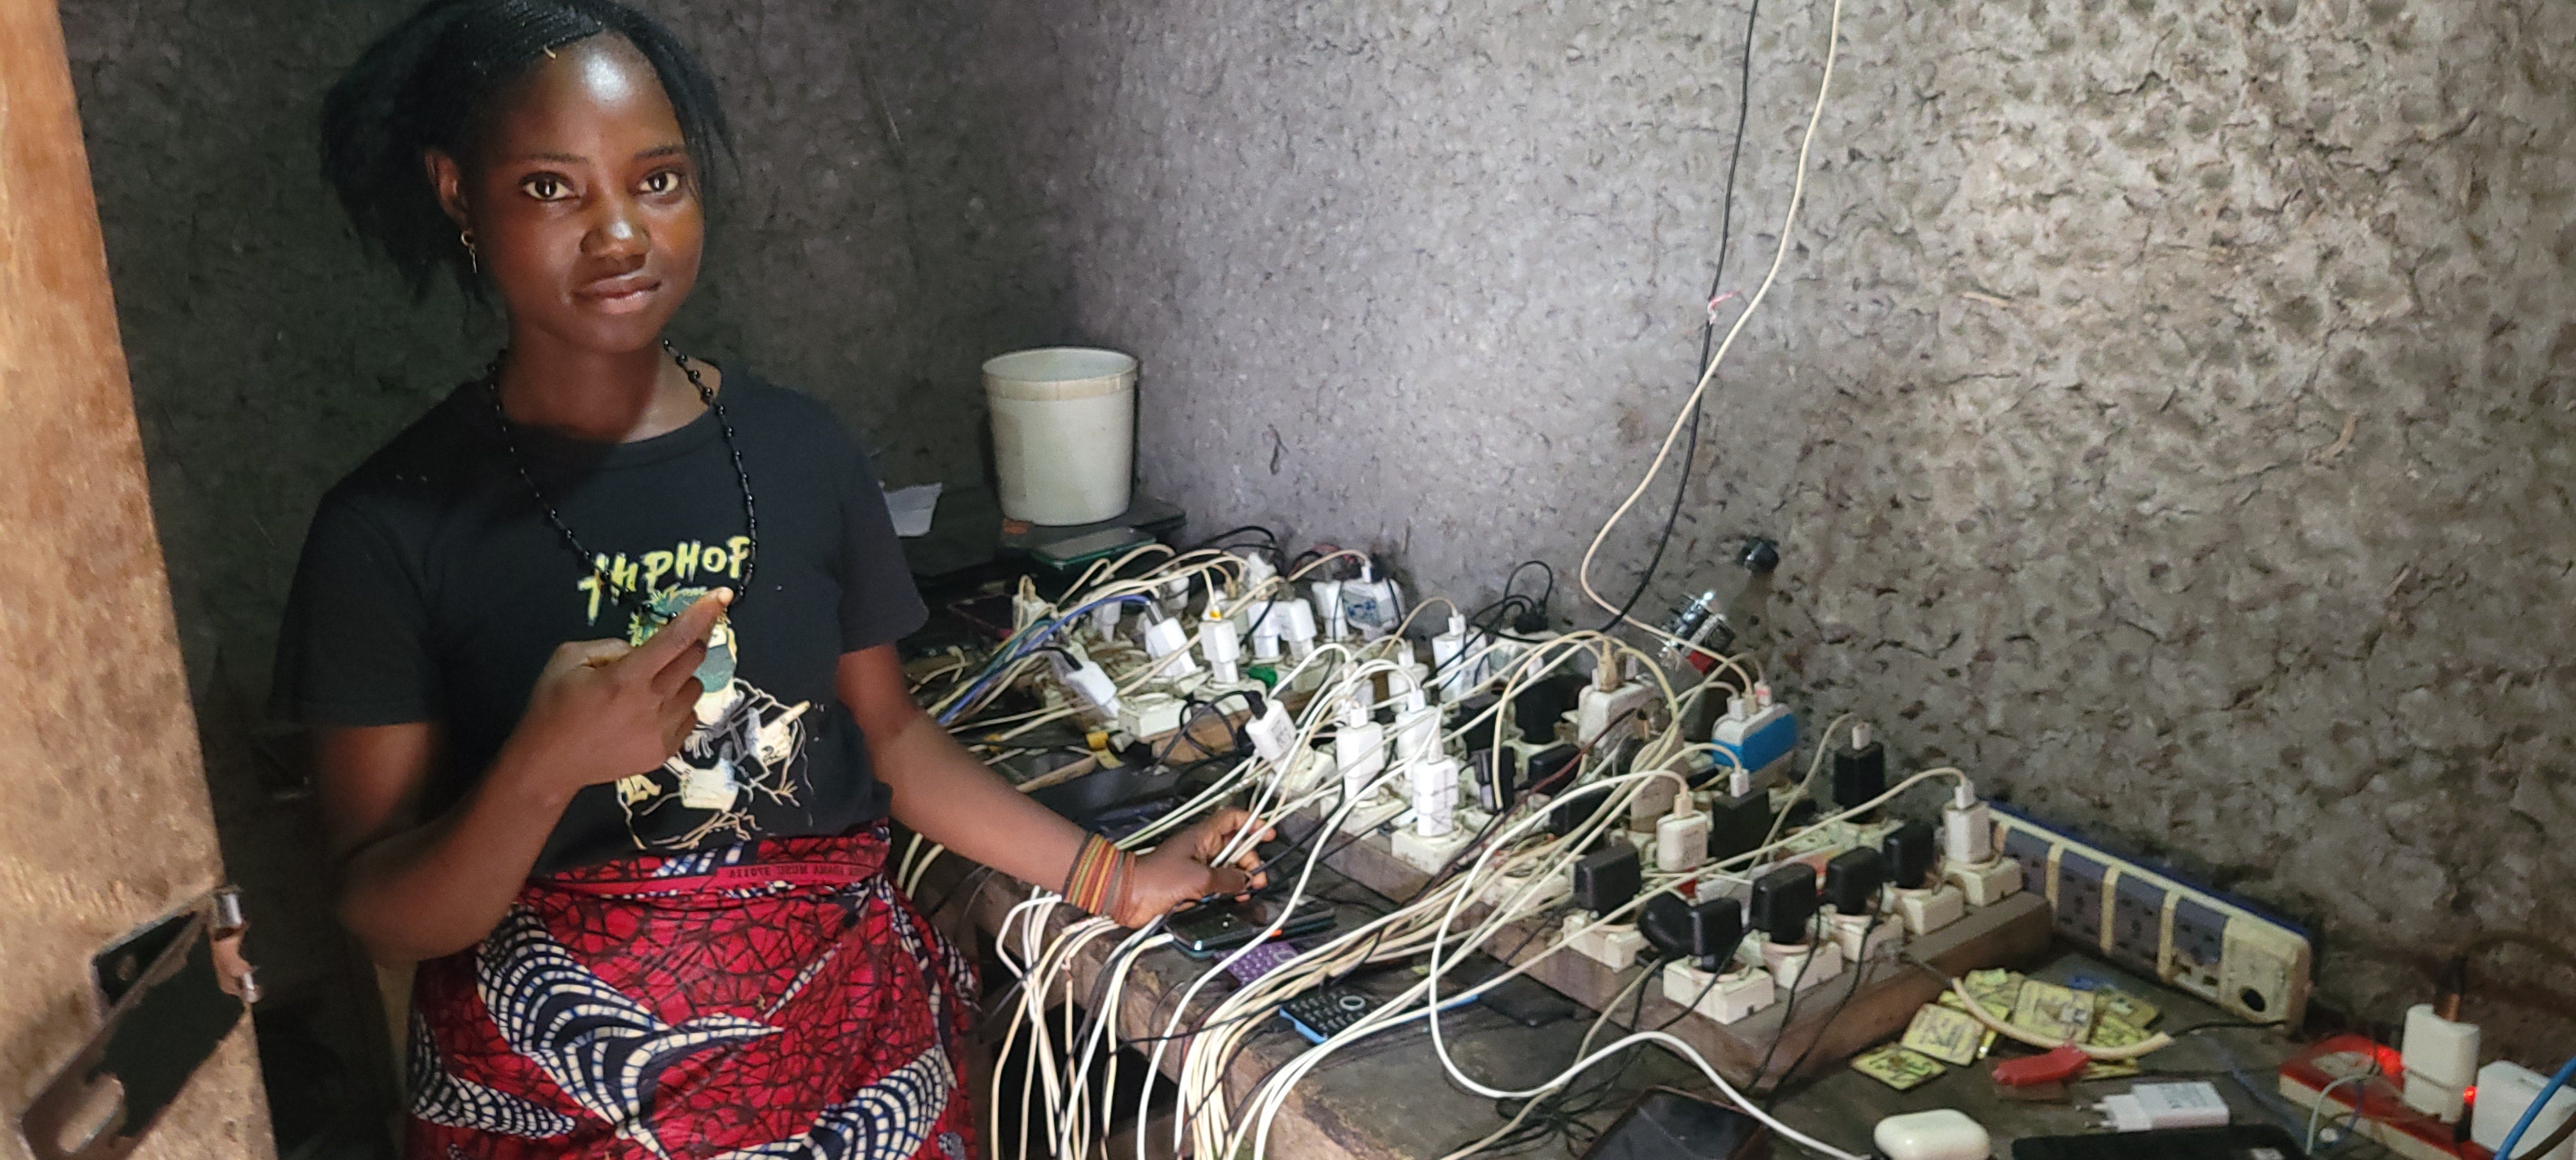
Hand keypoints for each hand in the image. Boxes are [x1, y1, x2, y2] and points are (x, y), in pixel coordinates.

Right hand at [499, 589, 730, 797]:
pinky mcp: (665, 752)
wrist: (549, 764)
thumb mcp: (569, 658)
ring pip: (695, 689)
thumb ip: (611, 645)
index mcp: (628, 676)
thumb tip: (641, 648)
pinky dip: (677, 708)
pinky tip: (649, 713)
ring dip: (680, 679)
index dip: (703, 613)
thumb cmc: (554, 707)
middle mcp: (653, 703)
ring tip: (649, 688)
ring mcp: (662, 730)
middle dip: (689, 644)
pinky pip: (689, 718)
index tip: (723, 595)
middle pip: (695, 659)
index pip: (677, 637)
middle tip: (670, 647)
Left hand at [1114, 808, 1274, 927]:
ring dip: (1239, 879)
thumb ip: (1226, 879)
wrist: (1129, 896)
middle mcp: (1201, 849)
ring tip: (1246, 891)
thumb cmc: (1155, 879)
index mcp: (1202, 837)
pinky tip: (1233, 899)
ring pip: (1227, 869)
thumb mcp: (1199, 878)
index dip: (1251, 823)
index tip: (1267, 833)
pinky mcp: (1191, 886)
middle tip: (1256, 877)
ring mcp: (1196, 868)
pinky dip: (1226, 891)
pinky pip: (1216, 885)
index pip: (1232, 819)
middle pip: (1235, 848)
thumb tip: (1244, 881)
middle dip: (1250, 861)